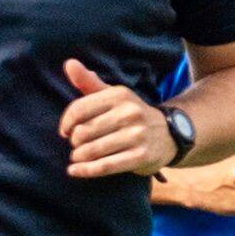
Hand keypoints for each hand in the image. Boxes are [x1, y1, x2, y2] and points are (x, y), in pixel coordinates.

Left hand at [59, 60, 172, 180]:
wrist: (169, 134)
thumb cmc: (130, 114)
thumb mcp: (113, 95)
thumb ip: (89, 82)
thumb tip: (69, 63)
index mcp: (119, 95)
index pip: (78, 109)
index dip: (66, 123)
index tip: (65, 131)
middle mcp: (129, 113)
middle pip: (83, 132)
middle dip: (74, 142)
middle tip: (77, 145)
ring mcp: (137, 135)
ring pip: (92, 150)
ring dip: (78, 157)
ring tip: (78, 157)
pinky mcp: (141, 156)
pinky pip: (105, 166)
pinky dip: (85, 171)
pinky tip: (74, 171)